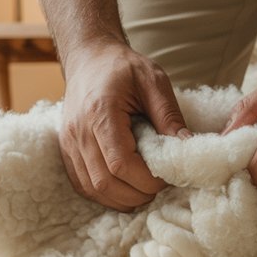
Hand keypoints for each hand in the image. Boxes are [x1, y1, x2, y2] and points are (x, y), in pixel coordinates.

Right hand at [59, 40, 189, 211]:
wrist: (89, 58)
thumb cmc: (122, 67)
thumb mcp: (154, 81)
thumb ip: (170, 116)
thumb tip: (188, 149)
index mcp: (100, 112)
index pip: (120, 164)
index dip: (146, 180)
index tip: (167, 175)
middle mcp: (79, 131)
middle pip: (105, 183)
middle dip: (137, 193)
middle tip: (159, 185)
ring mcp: (69, 143)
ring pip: (93, 189)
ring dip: (122, 198)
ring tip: (145, 188)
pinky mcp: (67, 151)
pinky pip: (83, 185)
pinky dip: (106, 194)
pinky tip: (126, 187)